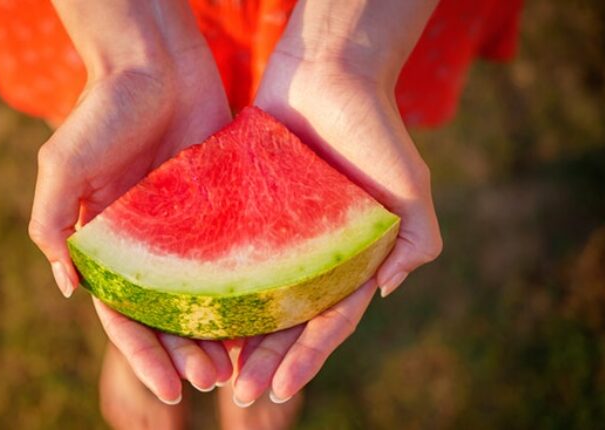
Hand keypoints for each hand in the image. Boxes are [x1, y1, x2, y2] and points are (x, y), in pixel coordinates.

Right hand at [28, 0, 232, 402]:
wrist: (156, 62)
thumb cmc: (103, 110)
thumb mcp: (64, 166)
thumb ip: (54, 224)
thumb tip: (69, 288)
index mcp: (109, 244)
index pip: (125, 314)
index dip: (144, 354)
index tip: (171, 390)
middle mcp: (149, 245)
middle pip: (167, 314)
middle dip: (185, 352)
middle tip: (213, 380)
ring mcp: (188, 229)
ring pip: (205, 294)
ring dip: (218, 332)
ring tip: (239, 365)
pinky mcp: (222, 207)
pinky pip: (235, 257)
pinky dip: (246, 291)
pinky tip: (266, 316)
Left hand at [232, 0, 441, 403]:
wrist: (327, 73)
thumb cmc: (373, 130)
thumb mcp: (410, 188)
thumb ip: (414, 241)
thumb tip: (387, 292)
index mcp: (348, 258)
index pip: (327, 318)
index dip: (306, 356)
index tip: (279, 389)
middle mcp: (309, 253)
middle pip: (285, 317)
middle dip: (267, 358)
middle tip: (240, 394)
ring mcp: (273, 235)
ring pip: (251, 294)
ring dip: (236, 334)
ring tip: (213, 370)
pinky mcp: (242, 209)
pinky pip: (224, 254)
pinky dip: (211, 285)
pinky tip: (190, 311)